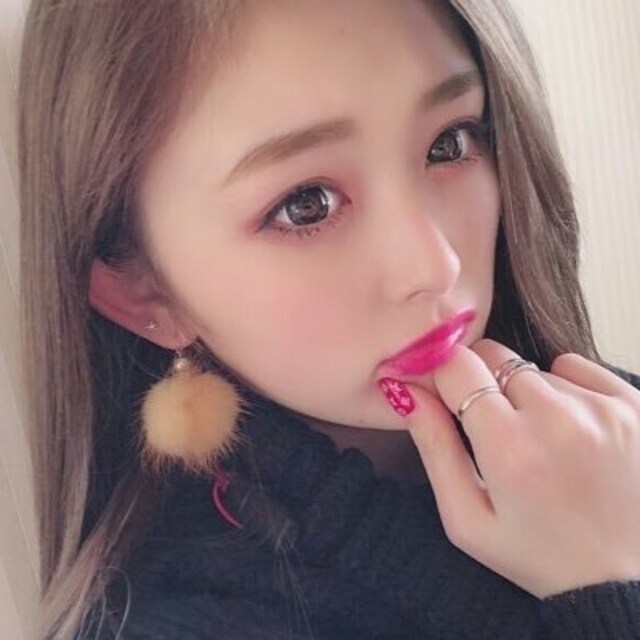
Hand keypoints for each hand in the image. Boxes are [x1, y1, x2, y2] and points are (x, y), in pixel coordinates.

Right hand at [400, 339, 639, 598]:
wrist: (625, 580)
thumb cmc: (539, 553)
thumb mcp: (467, 519)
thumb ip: (433, 447)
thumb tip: (404, 389)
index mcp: (509, 449)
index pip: (456, 365)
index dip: (443, 374)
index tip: (446, 394)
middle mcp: (559, 419)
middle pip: (493, 358)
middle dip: (482, 384)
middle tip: (495, 429)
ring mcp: (603, 408)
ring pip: (534, 368)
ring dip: (526, 396)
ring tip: (541, 443)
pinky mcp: (633, 404)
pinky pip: (575, 367)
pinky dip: (564, 389)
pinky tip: (572, 430)